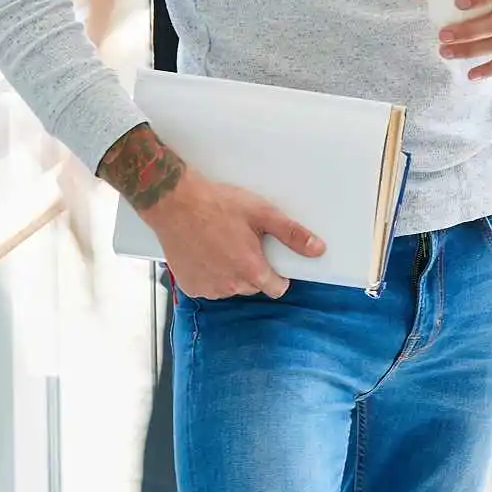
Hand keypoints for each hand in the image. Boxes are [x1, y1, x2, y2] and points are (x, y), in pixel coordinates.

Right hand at [145, 171, 324, 300]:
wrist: (174, 203)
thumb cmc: (217, 205)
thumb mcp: (262, 213)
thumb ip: (291, 234)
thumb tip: (317, 249)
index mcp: (251, 271)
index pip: (277, 288)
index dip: (277, 275)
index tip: (269, 259)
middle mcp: (230, 285)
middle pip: (253, 286)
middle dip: (252, 269)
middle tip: (241, 243)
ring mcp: (208, 288)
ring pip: (230, 287)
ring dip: (230, 272)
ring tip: (220, 244)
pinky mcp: (190, 286)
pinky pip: (208, 286)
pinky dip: (209, 274)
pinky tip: (205, 252)